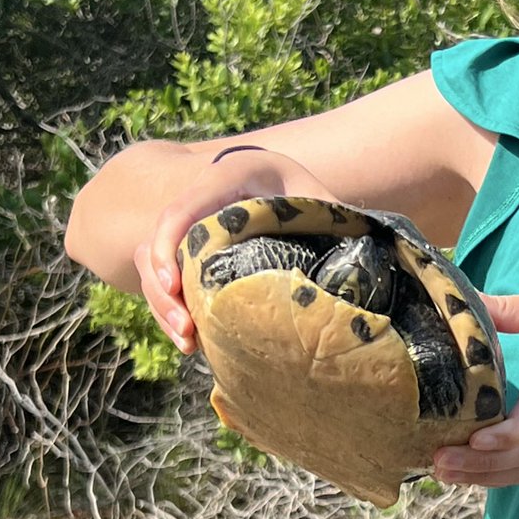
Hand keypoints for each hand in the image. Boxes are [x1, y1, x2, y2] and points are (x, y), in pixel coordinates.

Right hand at [135, 147, 338, 353]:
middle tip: (186, 328)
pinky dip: (171, 309)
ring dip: (164, 307)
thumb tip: (365, 250)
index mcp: (227, 178)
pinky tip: (190, 339)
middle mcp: (197, 200)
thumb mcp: (317, 196)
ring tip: (188, 342)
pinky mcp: (184, 251)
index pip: (182, 210)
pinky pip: (163, 280)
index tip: (176, 286)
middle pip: (159, 245)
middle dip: (164, 291)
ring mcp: (185, 226)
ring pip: (153, 266)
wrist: (276, 176)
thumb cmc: (302, 188)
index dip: (170, 246)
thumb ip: (330, 215)